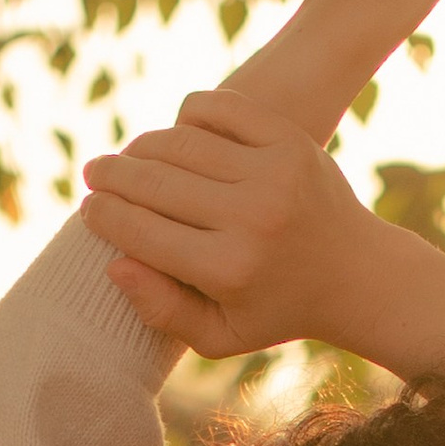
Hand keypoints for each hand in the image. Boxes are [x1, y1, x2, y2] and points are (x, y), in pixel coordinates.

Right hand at [81, 93, 382, 359]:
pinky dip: (187, 116)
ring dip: (142, 146)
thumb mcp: (221, 335)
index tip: (88, 210)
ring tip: (128, 158)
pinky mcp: (290, 139)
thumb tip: (113, 264)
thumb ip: (162, 310)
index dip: (103, 217)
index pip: (142, 232)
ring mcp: (274, 172)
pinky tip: (177, 136)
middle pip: (154, 182)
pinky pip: (217, 110)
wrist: (357, 273)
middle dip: (111, 176)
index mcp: (229, 270)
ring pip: (180, 142)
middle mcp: (252, 217)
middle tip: (93, 174)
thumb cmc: (275, 308)